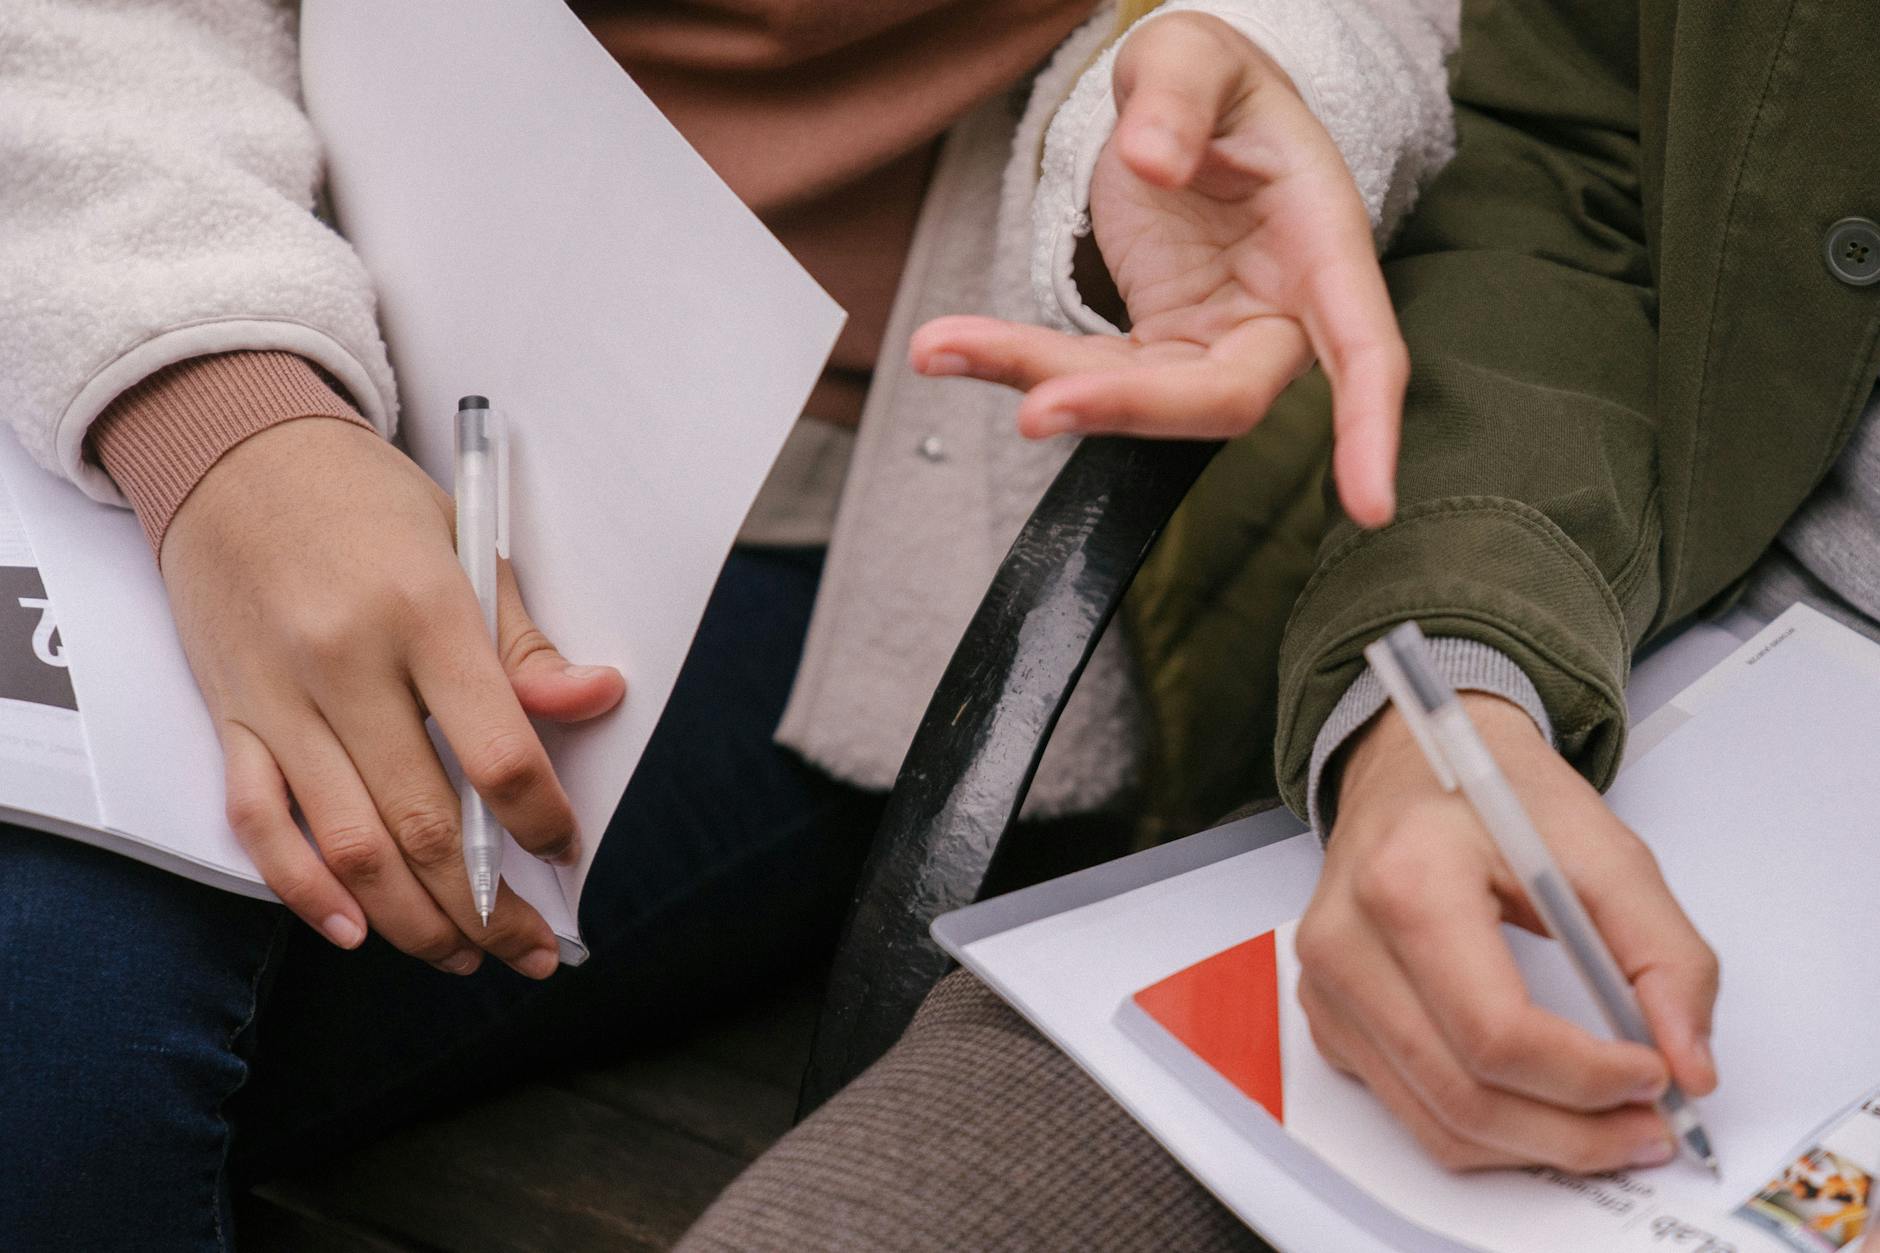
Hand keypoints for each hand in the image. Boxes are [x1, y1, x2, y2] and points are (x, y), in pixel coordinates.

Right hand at [162, 418, 624, 977]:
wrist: (235, 453)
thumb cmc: (367, 502)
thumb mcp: (467, 547)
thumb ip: (525, 644)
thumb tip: (597, 699)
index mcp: (425, 613)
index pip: (497, 751)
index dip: (542, 820)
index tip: (568, 850)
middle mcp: (347, 663)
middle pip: (423, 822)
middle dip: (487, 906)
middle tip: (531, 950)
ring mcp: (280, 697)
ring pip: (347, 844)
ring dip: (411, 919)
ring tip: (462, 957)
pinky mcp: (232, 717)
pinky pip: (260, 823)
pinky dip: (304, 890)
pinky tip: (354, 932)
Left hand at [911, 10, 1404, 525]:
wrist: (1187, 112)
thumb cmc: (1219, 87)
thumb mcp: (1198, 55)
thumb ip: (1178, 94)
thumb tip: (1152, 159)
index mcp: (1324, 243)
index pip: (1365, 350)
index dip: (1369, 429)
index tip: (1370, 507)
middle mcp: (1277, 312)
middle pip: (1222, 398)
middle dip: (1130, 408)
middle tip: (1037, 408)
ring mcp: (1211, 341)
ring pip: (1138, 398)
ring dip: (1042, 382)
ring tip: (941, 347)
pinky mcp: (1153, 351)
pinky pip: (1087, 374)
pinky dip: (1015, 362)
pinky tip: (947, 344)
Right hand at [1296, 693, 1719, 1171]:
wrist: (1409, 763)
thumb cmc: (1492, 796)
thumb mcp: (1604, 848)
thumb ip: (1665, 954)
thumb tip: (1689, 1063)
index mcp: (1406, 881)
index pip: (1494, 1030)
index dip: (1587, 1076)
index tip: (1656, 1075)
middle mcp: (1346, 941)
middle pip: (1463, 1092)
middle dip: (1573, 1131)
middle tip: (1648, 1125)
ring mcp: (1326, 988)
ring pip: (1436, 1122)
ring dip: (1536, 1146)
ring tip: (1611, 1128)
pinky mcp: (1327, 1019)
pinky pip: (1410, 1112)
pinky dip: (1488, 1132)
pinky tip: (1543, 1107)